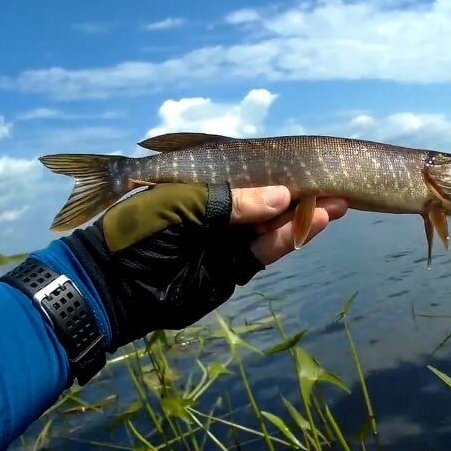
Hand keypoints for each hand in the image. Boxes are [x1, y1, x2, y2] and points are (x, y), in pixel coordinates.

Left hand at [61, 183, 347, 350]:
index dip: (276, 171)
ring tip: (336, 203)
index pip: (245, 173)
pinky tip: (314, 223)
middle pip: (267, 200)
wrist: (114, 287)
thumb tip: (281, 195)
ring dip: (304, 215)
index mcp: (200, 185)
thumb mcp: (180, 203)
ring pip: (273, 226)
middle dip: (300, 193)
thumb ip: (230, 199)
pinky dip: (290, 238)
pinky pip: (267, 251)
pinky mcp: (235, 269)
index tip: (307, 162)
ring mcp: (228, 241)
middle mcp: (218, 212)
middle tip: (334, 185)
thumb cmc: (136, 232)